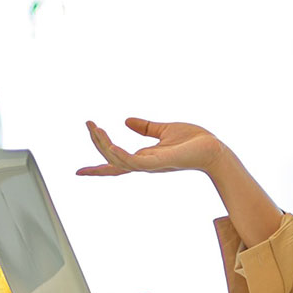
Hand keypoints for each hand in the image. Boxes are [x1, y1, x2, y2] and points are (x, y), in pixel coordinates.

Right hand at [75, 118, 227, 176]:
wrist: (214, 149)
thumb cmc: (195, 142)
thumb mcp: (165, 130)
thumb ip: (146, 127)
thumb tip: (126, 120)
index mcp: (145, 158)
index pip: (116, 164)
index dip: (97, 168)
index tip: (78, 172)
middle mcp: (144, 164)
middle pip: (112, 159)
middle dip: (97, 144)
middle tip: (88, 123)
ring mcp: (150, 165)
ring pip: (118, 159)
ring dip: (104, 144)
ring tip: (95, 128)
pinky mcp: (157, 163)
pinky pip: (132, 161)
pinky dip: (118, 154)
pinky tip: (110, 143)